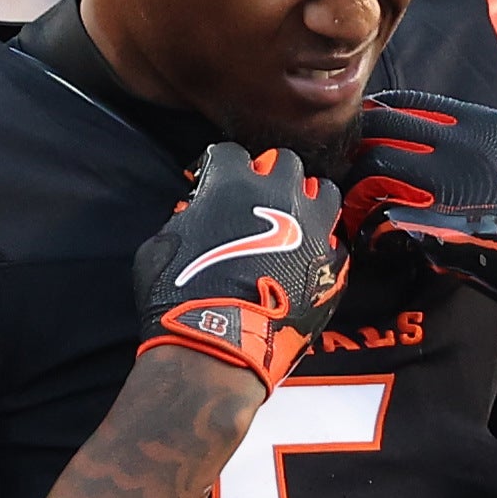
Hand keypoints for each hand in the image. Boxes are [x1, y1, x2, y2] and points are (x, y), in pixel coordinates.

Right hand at [135, 141, 346, 384]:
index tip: (214, 183)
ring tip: (295, 219)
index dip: (222, 168)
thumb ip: (183, 219)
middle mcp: (279, 195)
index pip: (231, 154)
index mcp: (233, 183)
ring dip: (308, 200)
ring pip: (324, 191)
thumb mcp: (161, 245)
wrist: (217, 343)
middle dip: (271, 176)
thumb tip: (194, 215)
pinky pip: (335, 242)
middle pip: (285, 163)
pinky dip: (322, 247)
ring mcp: (311, 227)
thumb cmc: (179, 296)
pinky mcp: (330, 264)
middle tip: (259, 200)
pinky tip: (307, 258)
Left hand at [339, 92, 496, 346]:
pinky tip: (375, 246)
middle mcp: (464, 145)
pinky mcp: (442, 228)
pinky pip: (383, 220)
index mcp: (485, 124)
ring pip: (372, 172)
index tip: (363, 142)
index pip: (406, 104)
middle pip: (378, 131)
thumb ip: (481, 147)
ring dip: (357, 196)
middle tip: (348, 182)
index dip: (376, 123)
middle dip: (355, 155)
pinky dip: (371, 234)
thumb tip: (438, 150)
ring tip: (357, 217)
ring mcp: (451, 186)